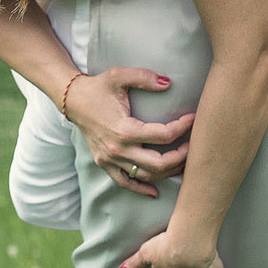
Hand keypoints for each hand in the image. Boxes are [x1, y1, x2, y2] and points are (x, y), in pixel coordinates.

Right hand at [64, 69, 195, 197]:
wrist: (74, 101)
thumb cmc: (98, 87)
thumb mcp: (119, 76)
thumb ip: (144, 77)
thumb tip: (168, 83)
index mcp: (124, 130)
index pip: (164, 135)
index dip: (183, 127)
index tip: (193, 118)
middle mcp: (117, 149)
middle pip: (159, 163)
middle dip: (181, 156)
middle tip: (193, 145)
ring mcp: (110, 159)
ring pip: (146, 176)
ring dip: (167, 172)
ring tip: (182, 161)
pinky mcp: (104, 164)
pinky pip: (124, 183)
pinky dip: (140, 189)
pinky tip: (155, 192)